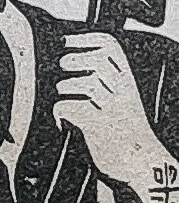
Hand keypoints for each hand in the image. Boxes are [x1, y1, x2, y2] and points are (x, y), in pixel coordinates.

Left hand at [52, 28, 159, 191]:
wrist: (142, 163)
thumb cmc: (127, 130)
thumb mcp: (123, 99)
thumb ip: (106, 80)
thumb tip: (73, 60)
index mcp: (127, 82)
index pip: (111, 46)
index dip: (86, 39)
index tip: (68, 41)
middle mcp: (123, 93)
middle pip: (96, 60)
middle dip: (73, 60)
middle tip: (64, 70)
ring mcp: (113, 110)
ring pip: (86, 83)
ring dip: (65, 87)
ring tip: (63, 96)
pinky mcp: (101, 129)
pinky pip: (73, 108)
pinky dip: (60, 111)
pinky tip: (61, 119)